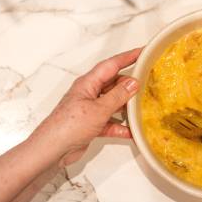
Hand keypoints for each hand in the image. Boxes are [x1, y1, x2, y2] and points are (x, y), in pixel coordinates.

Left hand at [33, 48, 141, 166]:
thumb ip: (118, 96)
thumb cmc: (69, 125)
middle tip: (149, 83)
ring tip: (143, 106)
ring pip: (113, 103)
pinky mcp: (91, 125)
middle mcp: (89, 93)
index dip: (128, 57)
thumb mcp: (98, 109)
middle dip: (130, 84)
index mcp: (88, 83)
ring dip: (127, 106)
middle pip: (114, 84)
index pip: (111, 65)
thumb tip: (133, 83)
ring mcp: (90, 109)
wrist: (52, 149)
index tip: (143, 51)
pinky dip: (120, 126)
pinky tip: (131, 131)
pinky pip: (110, 122)